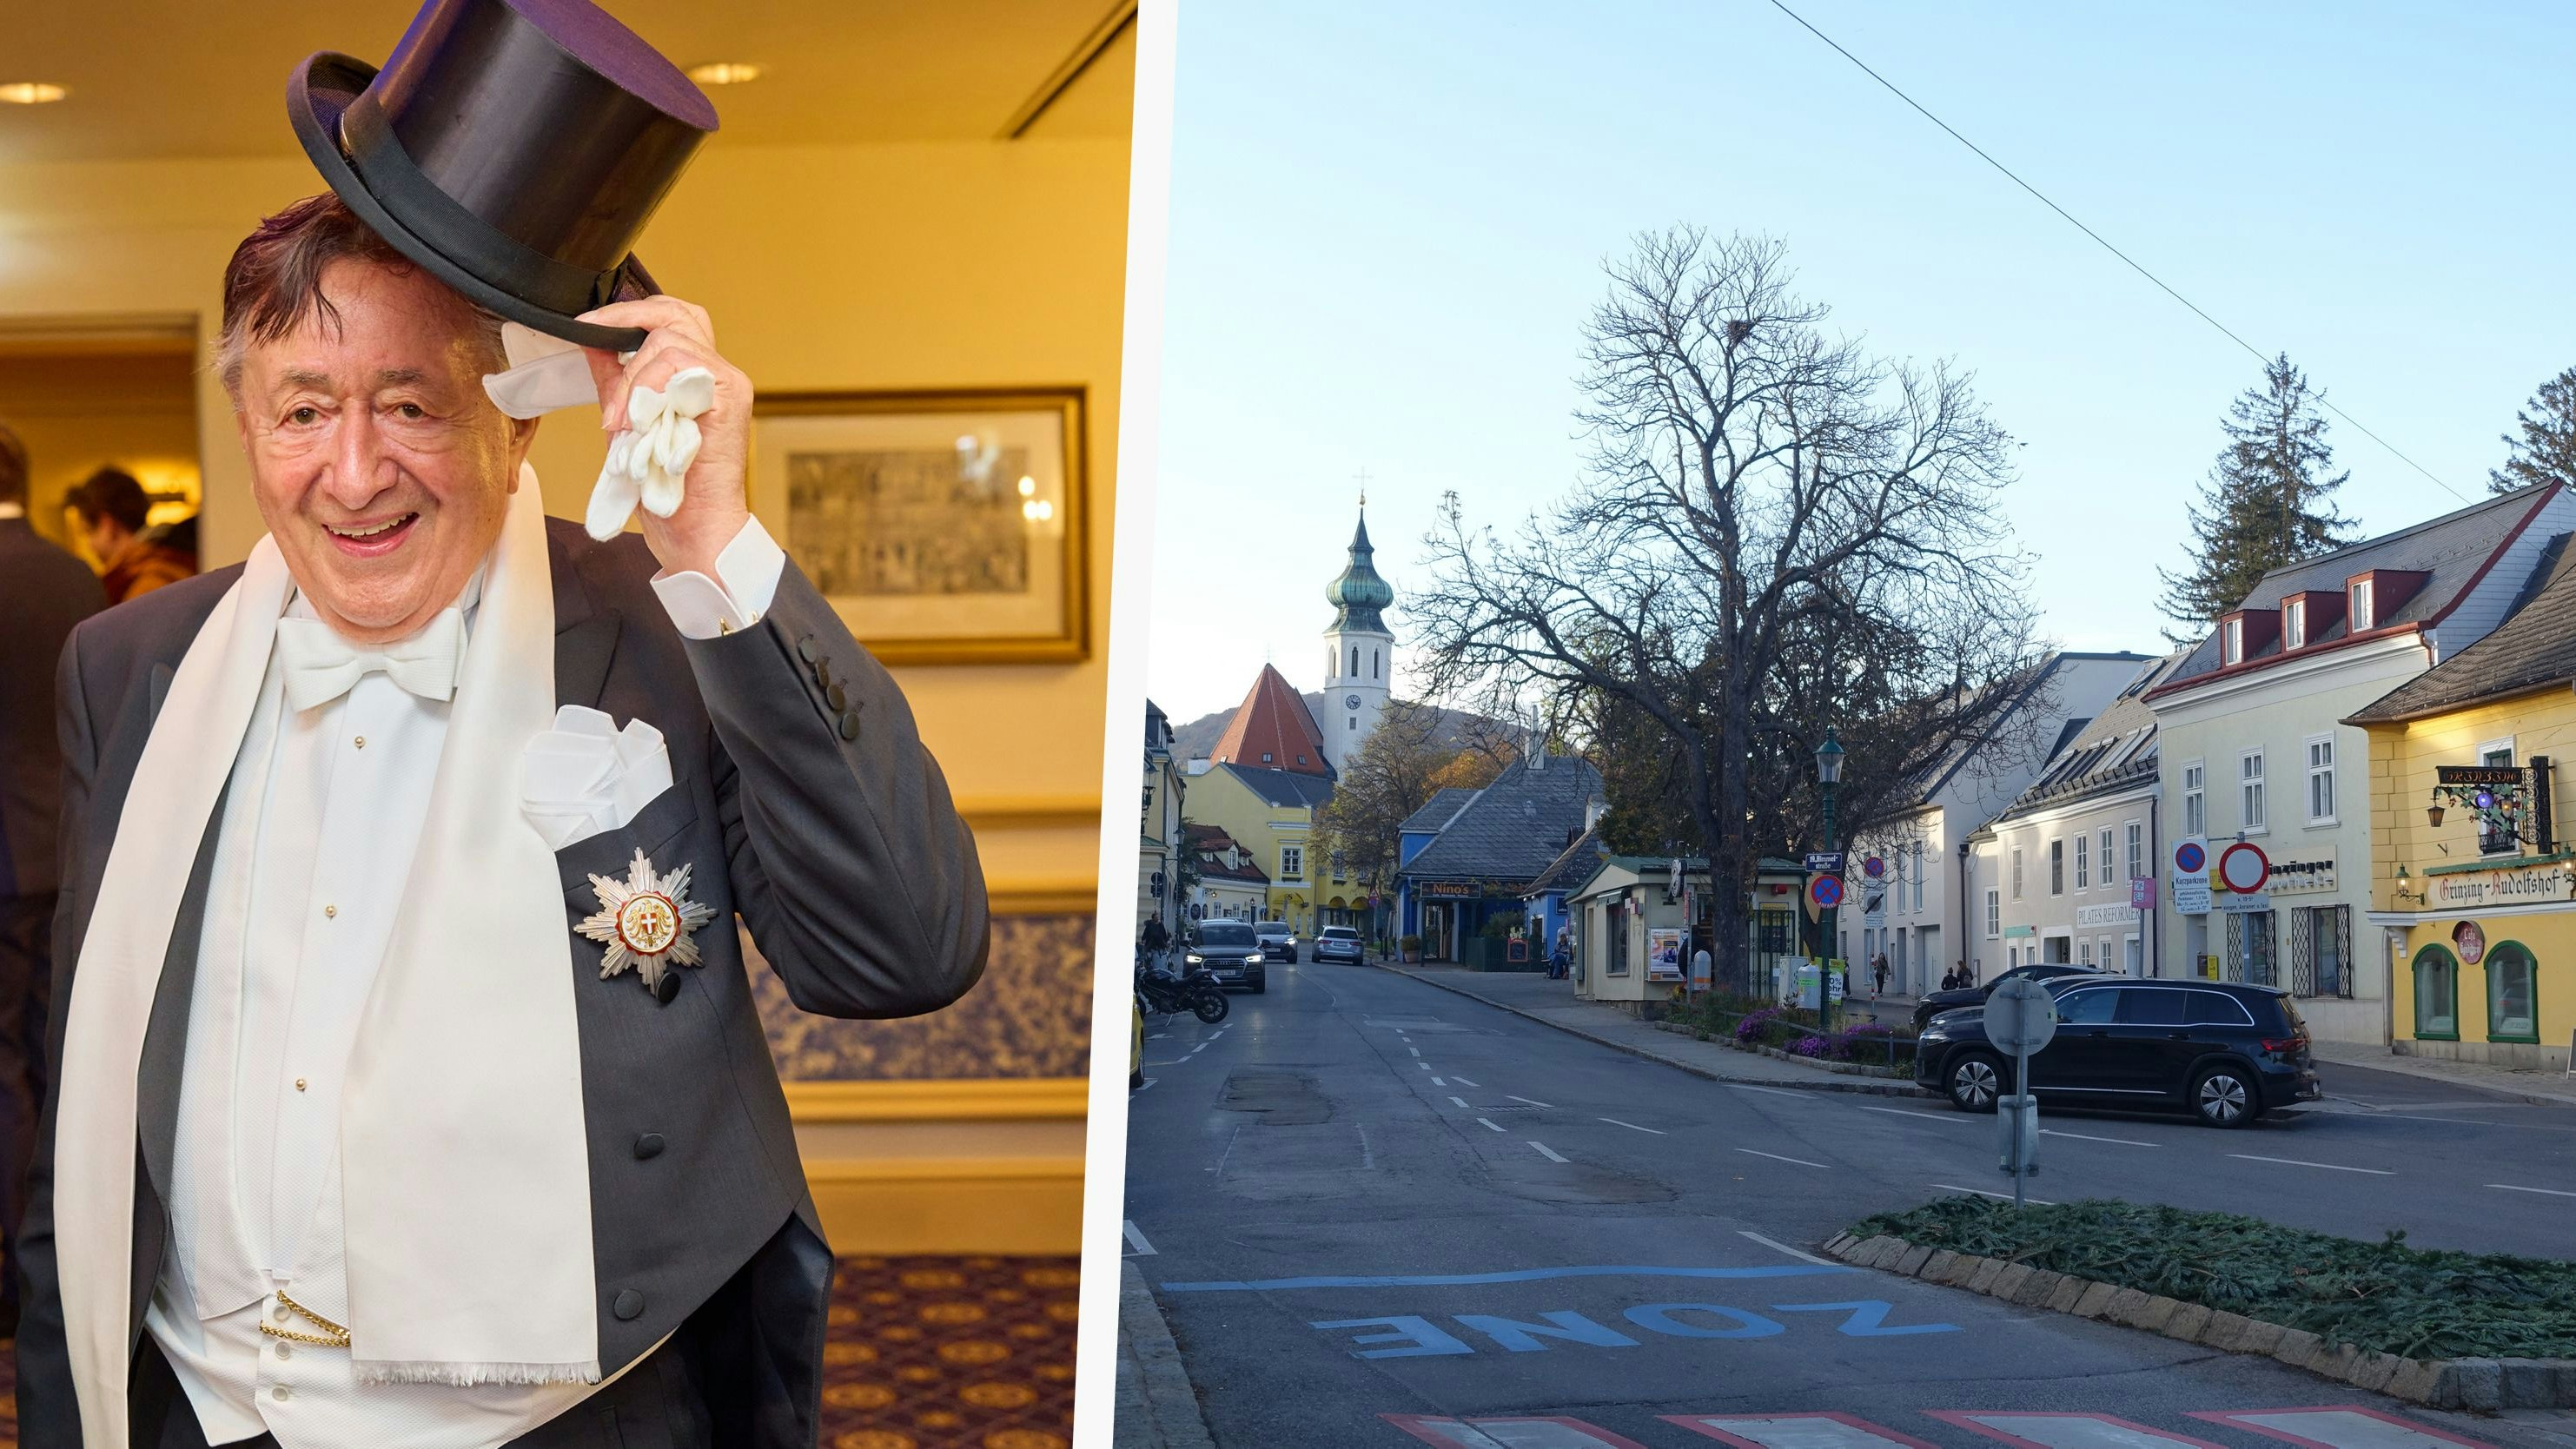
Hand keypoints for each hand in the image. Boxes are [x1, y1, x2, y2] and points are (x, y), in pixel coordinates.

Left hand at [576, 296, 753, 578]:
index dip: (626, 315)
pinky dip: (646, 385)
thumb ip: (616, 382)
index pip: (668, 321)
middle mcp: (715, 373)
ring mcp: (726, 381)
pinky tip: (634, 420)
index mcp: (695, 378)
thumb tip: (592, 343)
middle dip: (627, 316)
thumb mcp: (628, 423)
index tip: (588, 327)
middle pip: (677, 312)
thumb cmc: (664, 488)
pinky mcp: (729, 394)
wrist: (694, 529)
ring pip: (670, 336)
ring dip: (631, 374)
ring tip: (619, 416)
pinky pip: (678, 362)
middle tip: (594, 332)